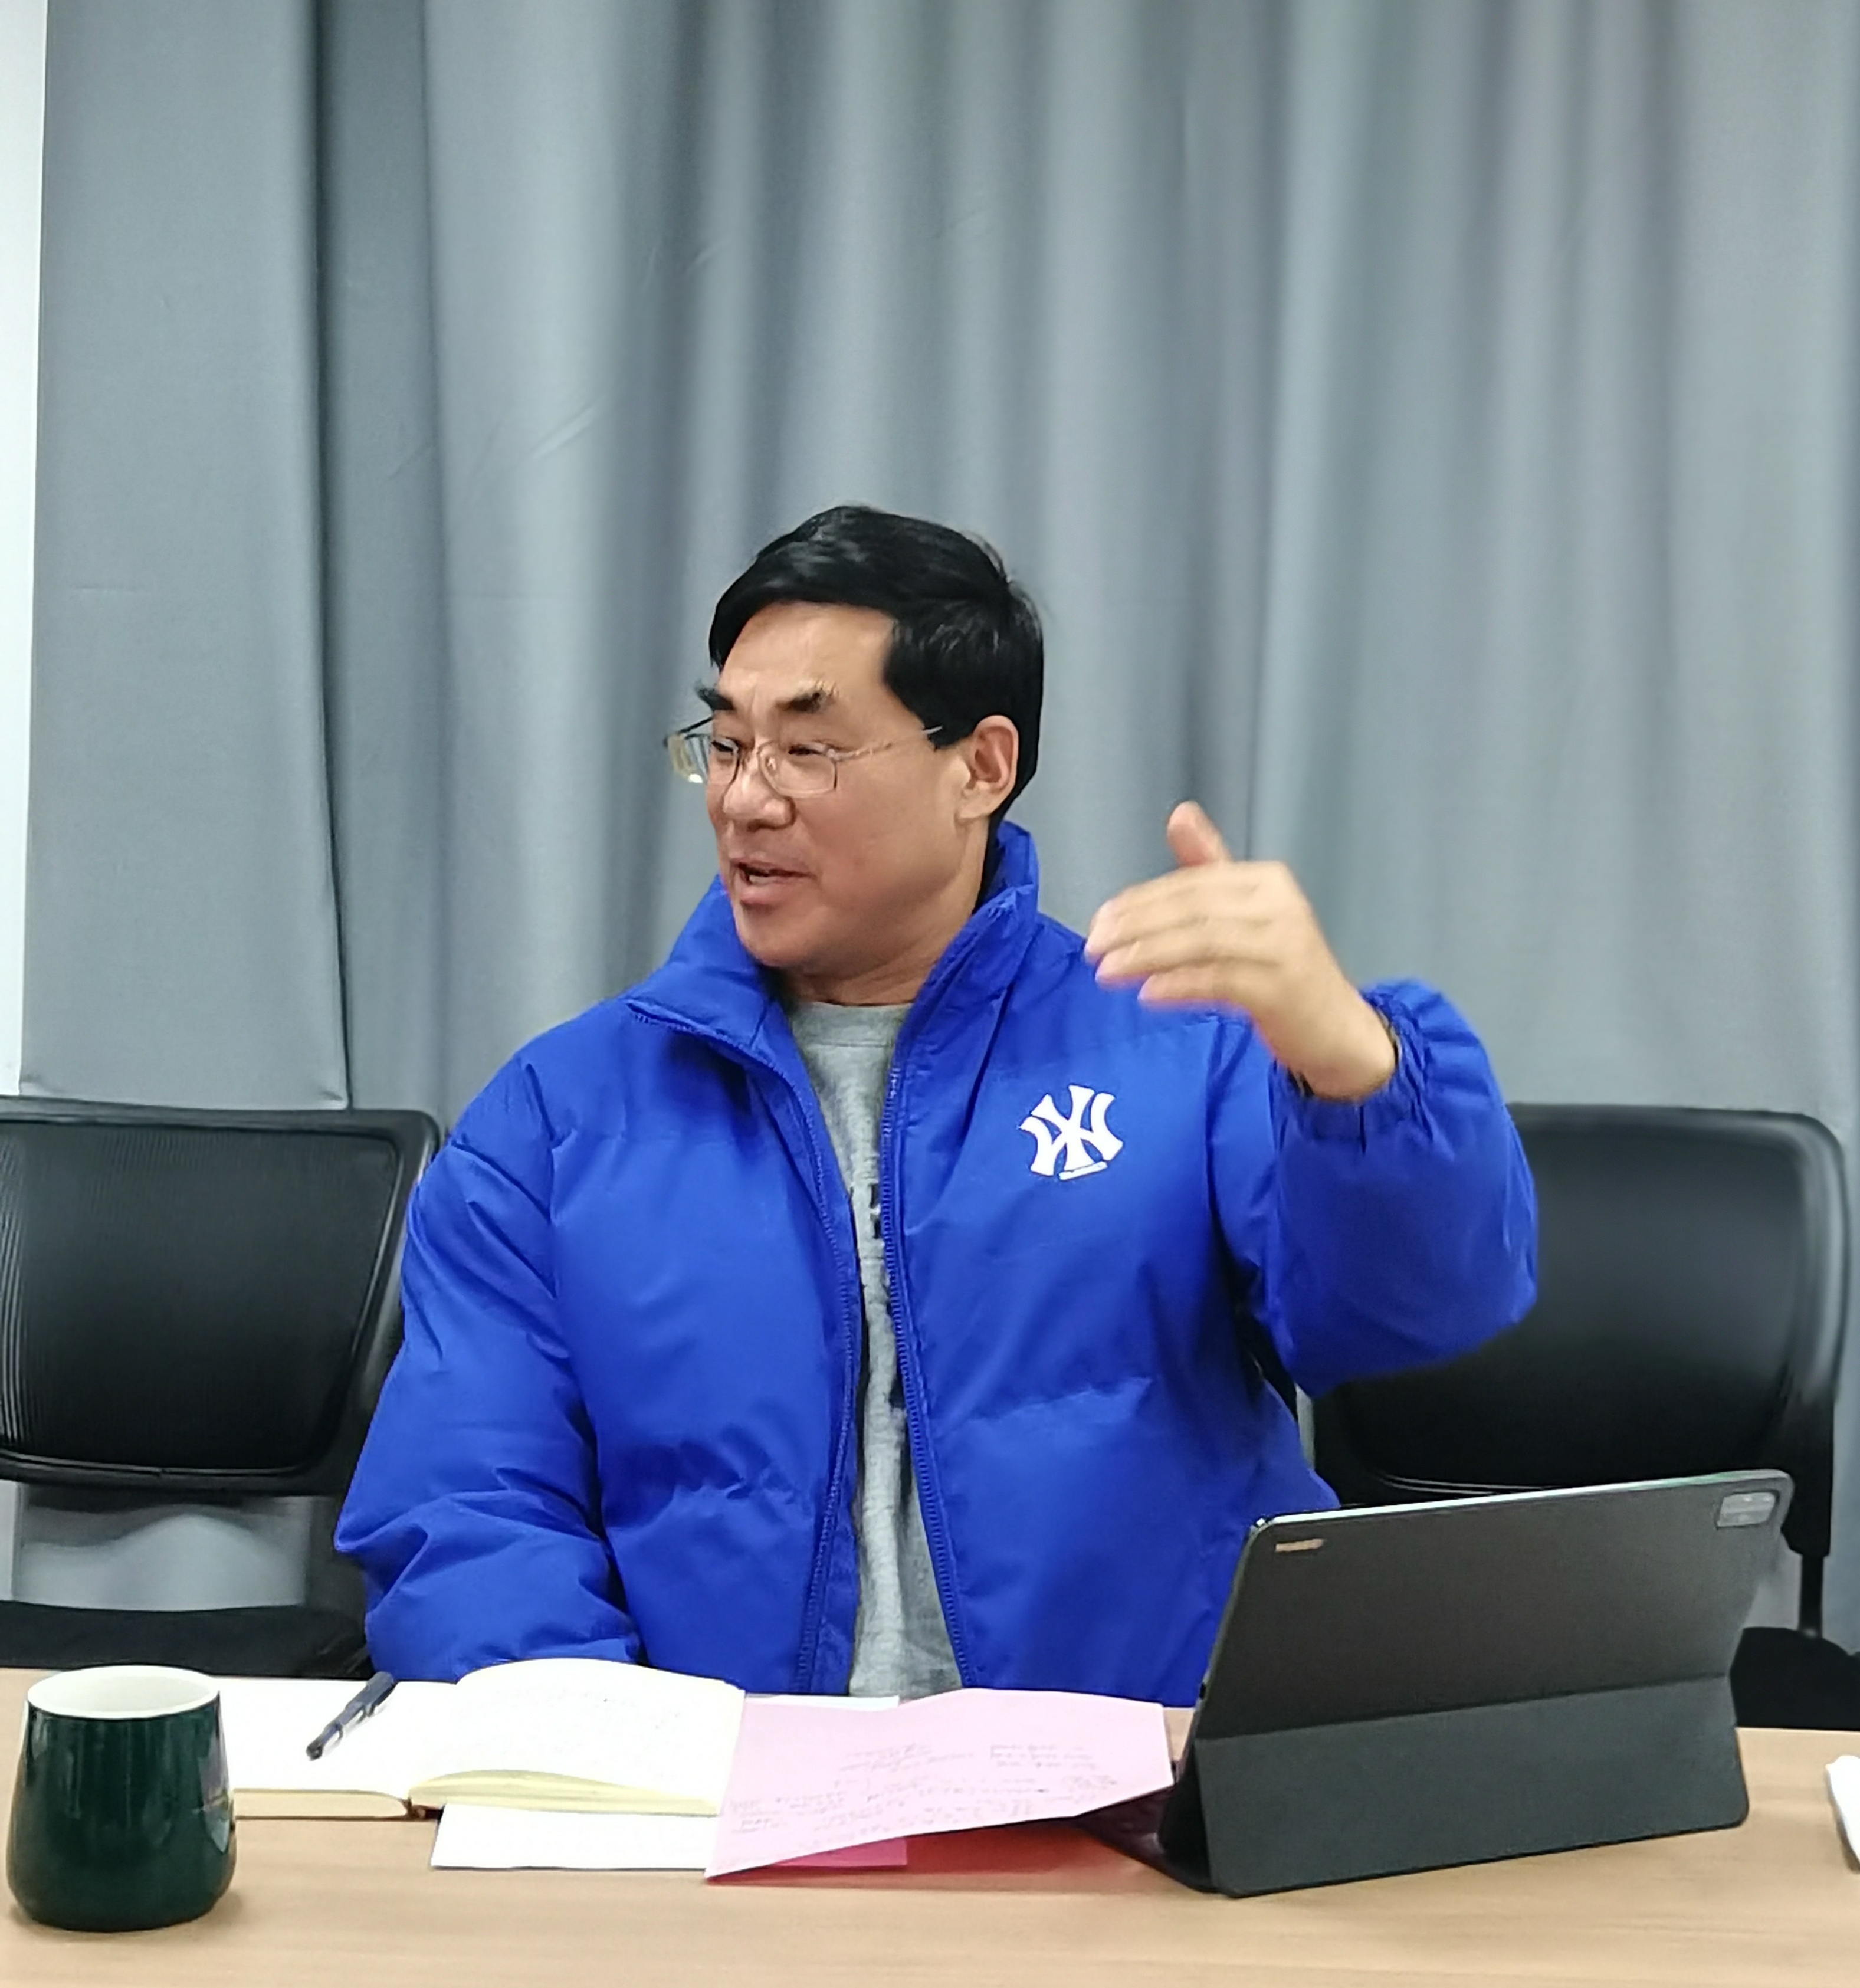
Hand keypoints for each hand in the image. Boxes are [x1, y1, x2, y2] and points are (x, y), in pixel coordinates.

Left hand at [1083, 802, 1397, 1101]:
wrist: (1337, 1030)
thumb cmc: (1282, 970)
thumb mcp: (1247, 913)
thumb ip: (1209, 868)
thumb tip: (1179, 815)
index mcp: (1266, 881)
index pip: (1191, 884)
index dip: (1140, 901)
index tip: (1099, 921)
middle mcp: (1279, 905)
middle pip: (1193, 909)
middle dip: (1135, 926)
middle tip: (1093, 946)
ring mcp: (1284, 946)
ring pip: (1202, 942)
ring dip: (1147, 956)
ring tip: (1107, 971)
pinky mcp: (1283, 989)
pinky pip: (1220, 980)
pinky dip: (1179, 985)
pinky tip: (1147, 993)